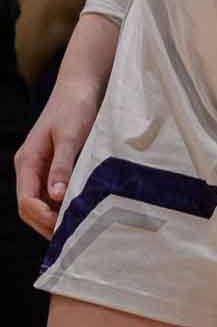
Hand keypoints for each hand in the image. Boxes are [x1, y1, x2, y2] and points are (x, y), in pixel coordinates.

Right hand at [14, 69, 106, 239]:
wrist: (80, 87)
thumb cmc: (75, 108)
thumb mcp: (70, 136)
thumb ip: (62, 165)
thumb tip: (56, 196)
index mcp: (27, 162)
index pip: (26, 200)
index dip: (41, 218)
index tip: (63, 228)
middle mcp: (30, 167)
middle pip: (29, 206)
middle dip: (45, 224)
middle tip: (70, 239)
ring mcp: (41, 167)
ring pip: (41, 201)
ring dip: (54, 217)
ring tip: (76, 230)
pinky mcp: (55, 164)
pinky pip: (52, 191)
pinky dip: (62, 205)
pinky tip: (80, 211)